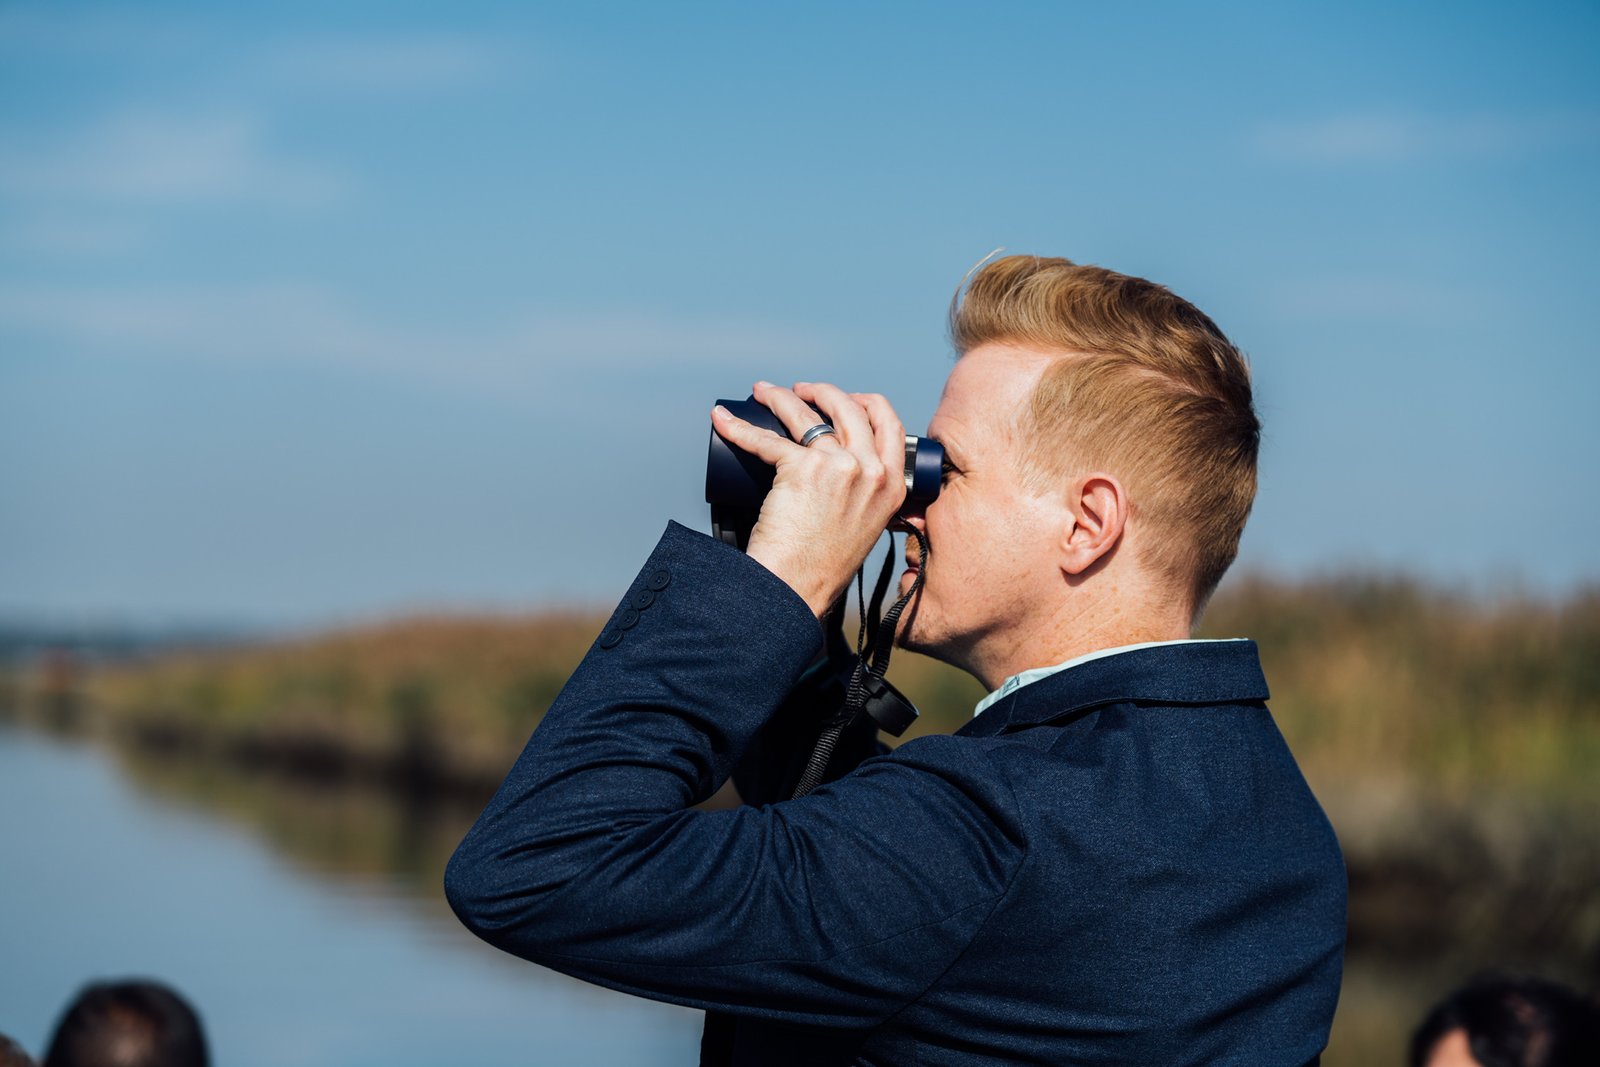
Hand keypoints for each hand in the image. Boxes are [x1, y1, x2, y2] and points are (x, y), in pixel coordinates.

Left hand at [711, 381, 906, 616]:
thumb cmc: (822, 567)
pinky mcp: (802, 469)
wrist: (798, 588)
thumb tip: (843, 477)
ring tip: (762, 392)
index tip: (844, 399)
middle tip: (799, 392)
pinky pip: (765, 438)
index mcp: (893, 485)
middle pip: (849, 407)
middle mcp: (872, 471)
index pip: (889, 424)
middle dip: (821, 391)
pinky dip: (738, 427)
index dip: (864, 403)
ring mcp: (840, 466)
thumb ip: (864, 499)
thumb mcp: (864, 526)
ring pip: (806, 414)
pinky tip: (723, 420)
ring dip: (779, 397)